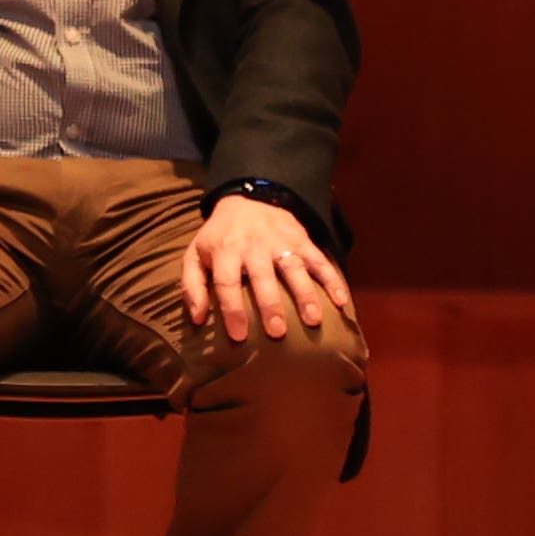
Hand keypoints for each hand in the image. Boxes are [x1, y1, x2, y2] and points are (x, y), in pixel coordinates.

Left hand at [186, 190, 351, 344]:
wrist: (248, 199)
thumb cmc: (220, 237)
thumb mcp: (195, 255)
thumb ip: (192, 286)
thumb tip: (198, 319)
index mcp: (226, 250)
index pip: (227, 282)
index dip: (232, 309)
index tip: (239, 336)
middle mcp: (255, 246)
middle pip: (263, 277)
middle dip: (271, 305)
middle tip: (278, 332)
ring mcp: (282, 242)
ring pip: (295, 269)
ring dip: (305, 294)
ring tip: (313, 320)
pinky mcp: (302, 240)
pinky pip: (320, 260)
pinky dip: (332, 280)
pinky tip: (341, 301)